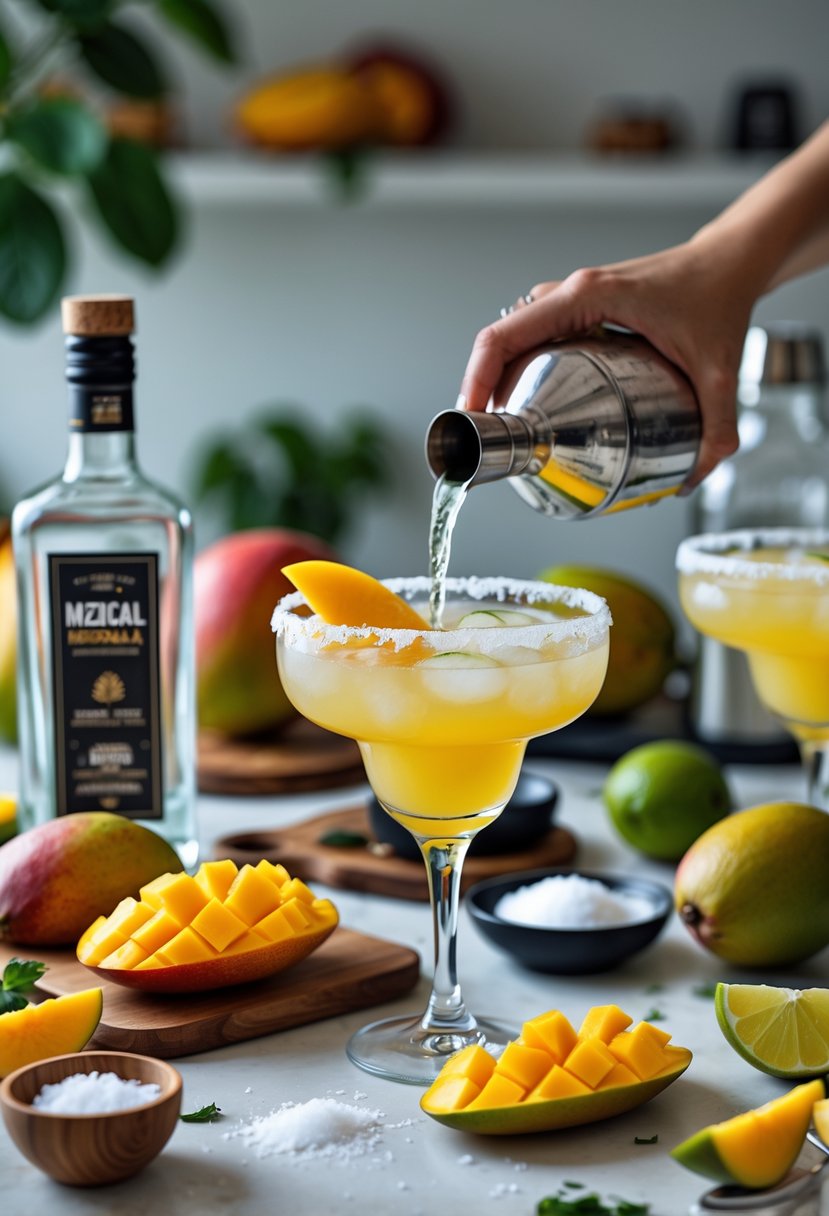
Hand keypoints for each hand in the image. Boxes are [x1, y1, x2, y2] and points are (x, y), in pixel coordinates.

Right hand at [457, 239, 757, 487]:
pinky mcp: (582, 306)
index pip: (506, 335)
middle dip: (483, 386)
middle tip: (486, 433)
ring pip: (514, 335)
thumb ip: (716, 430)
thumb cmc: (719, 297)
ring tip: (502, 420)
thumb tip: (689, 481)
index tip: (473, 418)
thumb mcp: (719, 372)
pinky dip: (522, 364)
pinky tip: (533, 397)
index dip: (477, 378)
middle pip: (501, 338)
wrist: (730, 263)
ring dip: (499, 374)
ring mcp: (573, 297)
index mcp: (588, 297)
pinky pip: (535, 333)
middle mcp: (571, 292)